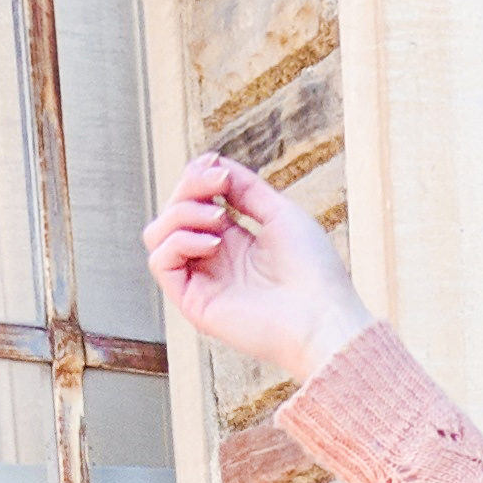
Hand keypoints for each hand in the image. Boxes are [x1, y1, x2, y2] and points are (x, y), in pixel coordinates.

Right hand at [141, 155, 370, 387]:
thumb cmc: (314, 271)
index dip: (197, 177)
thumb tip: (213, 163)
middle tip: (220, 185)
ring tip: (219, 219)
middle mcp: (213, 262)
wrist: (324, 319)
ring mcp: (202, 283)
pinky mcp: (194, 304)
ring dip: (182, 213)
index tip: (217, 166)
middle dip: (189, 187)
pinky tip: (214, 242)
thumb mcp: (280, 213)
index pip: (193, 201)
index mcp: (233, 242)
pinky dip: (179, 240)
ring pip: (158, 234)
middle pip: (173, 212)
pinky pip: (160, 261)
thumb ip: (245, 188)